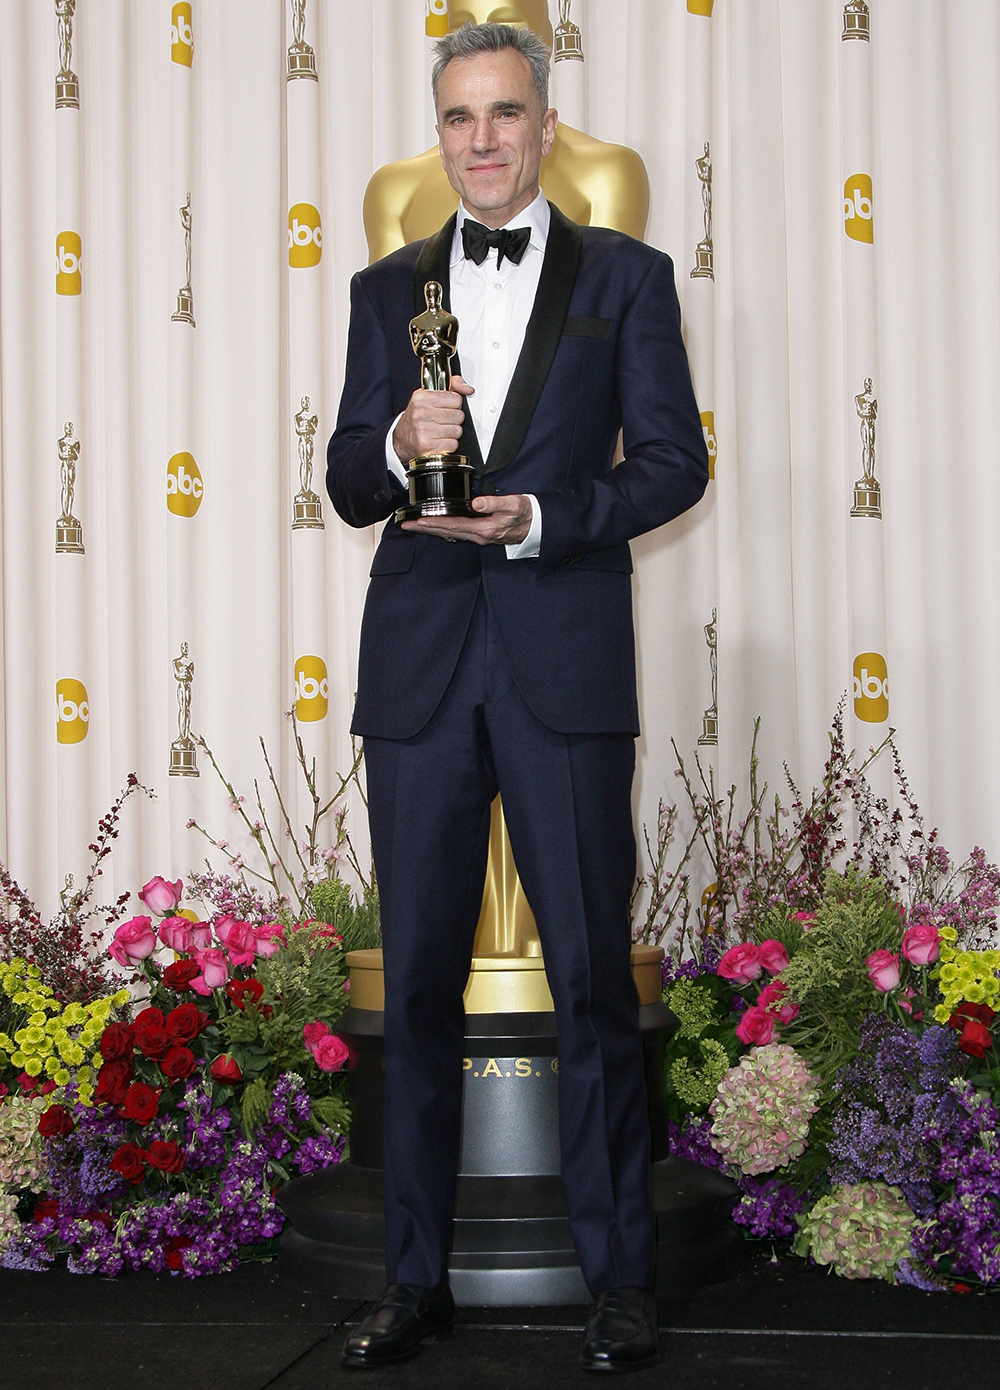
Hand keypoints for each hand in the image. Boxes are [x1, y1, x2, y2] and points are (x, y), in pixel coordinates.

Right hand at [393, 375, 474, 461]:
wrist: (401, 441)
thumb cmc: (417, 419)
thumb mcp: (429, 397)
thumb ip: (452, 387)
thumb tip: (469, 389)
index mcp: (422, 398)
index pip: (456, 399)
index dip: (454, 405)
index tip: (445, 409)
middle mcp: (421, 412)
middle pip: (459, 416)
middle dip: (454, 420)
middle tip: (442, 422)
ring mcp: (423, 429)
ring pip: (457, 431)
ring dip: (452, 433)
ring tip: (440, 432)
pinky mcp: (427, 446)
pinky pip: (453, 444)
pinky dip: (448, 445)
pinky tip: (439, 441)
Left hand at [401, 494, 532, 546]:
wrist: (535, 526)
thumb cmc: (525, 514)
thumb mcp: (513, 505)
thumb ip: (495, 503)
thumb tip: (476, 503)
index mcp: (484, 529)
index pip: (454, 525)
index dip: (435, 522)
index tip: (419, 519)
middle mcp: (478, 535)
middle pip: (445, 532)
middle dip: (425, 528)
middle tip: (405, 524)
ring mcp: (477, 536)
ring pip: (448, 534)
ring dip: (430, 530)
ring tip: (413, 525)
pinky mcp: (478, 534)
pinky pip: (455, 532)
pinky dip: (441, 529)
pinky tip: (433, 526)